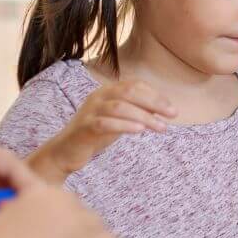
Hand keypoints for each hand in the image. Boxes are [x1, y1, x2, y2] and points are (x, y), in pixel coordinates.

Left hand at [0, 143, 42, 222]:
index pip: (14, 167)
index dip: (28, 185)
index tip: (36, 205)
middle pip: (21, 178)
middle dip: (30, 198)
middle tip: (39, 221)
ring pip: (15, 190)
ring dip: (20, 206)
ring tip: (28, 228)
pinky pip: (6, 199)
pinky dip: (9, 211)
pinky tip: (12, 229)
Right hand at [34, 79, 177, 177]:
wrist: (65, 151)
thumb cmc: (95, 134)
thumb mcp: (119, 119)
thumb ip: (137, 111)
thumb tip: (164, 108)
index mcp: (107, 91)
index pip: (135, 85)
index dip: (156, 95)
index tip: (172, 109)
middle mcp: (98, 96)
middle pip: (129, 92)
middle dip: (154, 102)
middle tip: (173, 115)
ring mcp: (90, 111)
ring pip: (120, 107)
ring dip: (144, 116)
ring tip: (161, 128)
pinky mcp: (84, 127)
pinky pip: (106, 123)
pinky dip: (125, 125)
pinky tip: (140, 131)